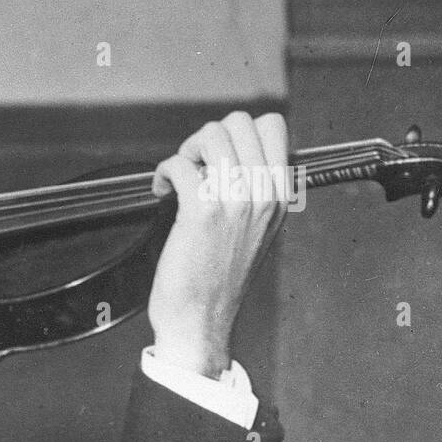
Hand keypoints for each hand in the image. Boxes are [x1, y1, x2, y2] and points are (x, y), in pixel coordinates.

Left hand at [147, 111, 290, 376]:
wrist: (201, 319)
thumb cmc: (219, 279)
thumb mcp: (255, 231)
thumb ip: (253, 192)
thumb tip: (231, 157)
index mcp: (280, 195)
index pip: (273, 127)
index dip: (237, 132)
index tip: (218, 157)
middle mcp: (263, 194)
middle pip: (240, 122)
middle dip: (209, 136)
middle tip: (194, 166)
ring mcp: (235, 202)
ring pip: (212, 134)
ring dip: (187, 150)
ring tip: (180, 176)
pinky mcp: (202, 212)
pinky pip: (181, 164)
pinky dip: (164, 172)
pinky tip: (162, 190)